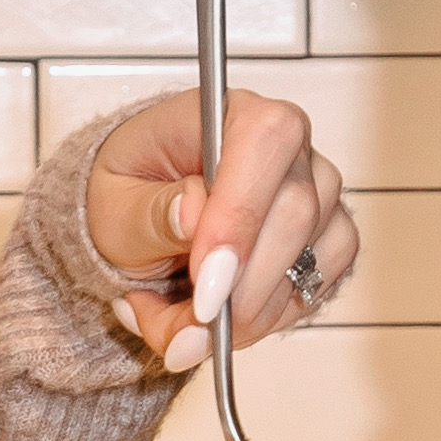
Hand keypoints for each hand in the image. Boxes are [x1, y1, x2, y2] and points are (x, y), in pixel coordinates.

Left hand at [83, 85, 357, 374]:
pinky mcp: (327, 240)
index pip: (264, 142)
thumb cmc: (130, 194)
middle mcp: (289, 146)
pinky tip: (224, 321)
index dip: (241, 215)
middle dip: (244, 287)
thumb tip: (192, 215)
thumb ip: (149, 215)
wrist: (143, 217)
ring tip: (184, 327)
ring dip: (247, 314)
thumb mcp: (113, 205)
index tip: (205, 282)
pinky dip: (267, 321)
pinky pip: (316, 289)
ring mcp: (317, 193)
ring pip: (311, 260)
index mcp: (231, 112)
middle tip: (192, 328)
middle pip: (298, 211)